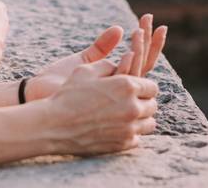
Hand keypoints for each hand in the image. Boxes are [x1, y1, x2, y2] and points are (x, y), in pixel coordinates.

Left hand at [27, 14, 166, 101]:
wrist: (41, 93)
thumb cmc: (60, 79)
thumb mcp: (85, 61)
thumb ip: (102, 47)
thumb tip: (119, 28)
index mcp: (117, 79)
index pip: (141, 59)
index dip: (149, 40)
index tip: (148, 18)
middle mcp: (119, 88)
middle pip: (144, 64)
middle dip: (151, 42)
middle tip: (154, 21)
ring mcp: (113, 94)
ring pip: (136, 72)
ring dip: (139, 50)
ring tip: (139, 30)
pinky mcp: (103, 97)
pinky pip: (121, 82)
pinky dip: (127, 66)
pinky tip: (129, 51)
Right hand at [43, 59, 158, 154]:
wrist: (54, 126)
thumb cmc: (68, 95)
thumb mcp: (85, 70)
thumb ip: (108, 64)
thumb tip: (122, 63)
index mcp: (126, 86)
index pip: (152, 86)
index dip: (143, 86)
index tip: (134, 88)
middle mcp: (132, 107)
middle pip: (153, 105)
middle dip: (143, 102)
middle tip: (130, 102)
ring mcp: (129, 128)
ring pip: (149, 123)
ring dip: (141, 118)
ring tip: (127, 115)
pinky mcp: (123, 144)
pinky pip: (138, 138)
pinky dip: (131, 133)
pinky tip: (118, 128)